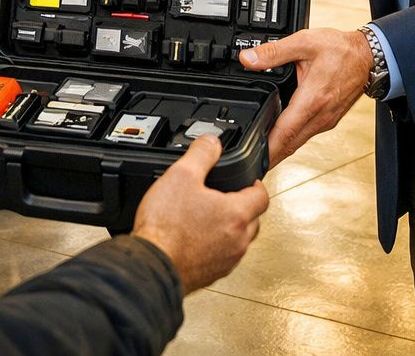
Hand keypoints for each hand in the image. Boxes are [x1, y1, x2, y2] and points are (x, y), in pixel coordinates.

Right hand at [133, 136, 268, 290]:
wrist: (152, 264)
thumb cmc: (166, 227)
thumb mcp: (181, 175)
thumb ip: (201, 154)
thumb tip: (212, 141)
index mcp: (236, 214)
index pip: (262, 196)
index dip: (256, 184)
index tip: (248, 181)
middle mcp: (238, 240)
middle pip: (254, 219)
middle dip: (244, 206)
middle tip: (226, 197)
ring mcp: (227, 260)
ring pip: (240, 240)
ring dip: (230, 228)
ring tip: (209, 217)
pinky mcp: (213, 273)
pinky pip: (223, 256)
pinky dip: (216, 246)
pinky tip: (196, 238)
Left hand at [239, 28, 371, 163]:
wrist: (368, 56)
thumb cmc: (341, 50)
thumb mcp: (304, 42)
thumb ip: (274, 52)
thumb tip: (248, 58)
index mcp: (313, 98)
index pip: (286, 131)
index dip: (268, 148)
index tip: (255, 160)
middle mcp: (321, 115)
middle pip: (291, 143)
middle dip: (270, 156)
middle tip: (250, 165)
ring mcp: (327, 120)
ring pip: (299, 141)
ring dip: (280, 150)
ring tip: (260, 155)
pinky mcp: (329, 120)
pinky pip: (307, 134)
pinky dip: (292, 140)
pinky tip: (280, 139)